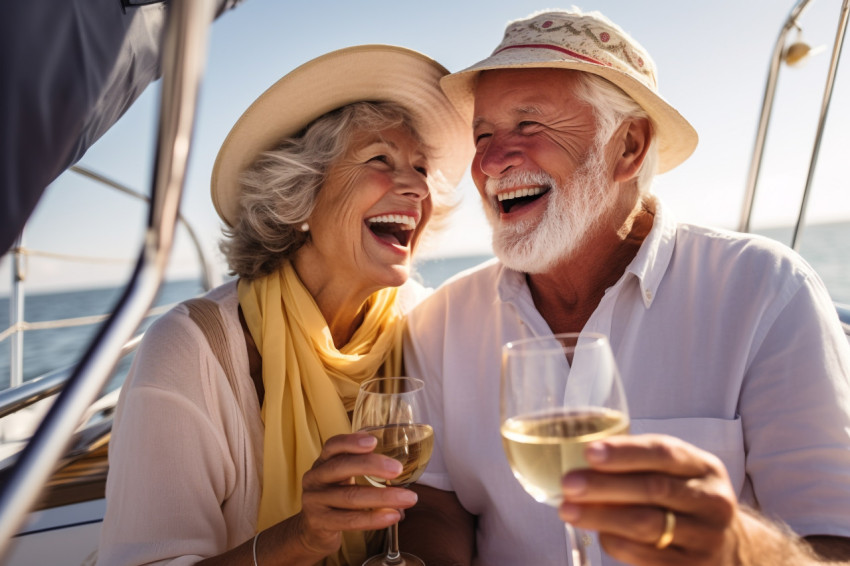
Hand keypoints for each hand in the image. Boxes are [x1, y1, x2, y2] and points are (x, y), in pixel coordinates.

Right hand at [295, 432, 418, 556]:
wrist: (311, 531)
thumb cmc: (336, 499)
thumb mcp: (342, 479)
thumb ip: (362, 469)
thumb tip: (400, 469)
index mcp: (323, 462)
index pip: (333, 446)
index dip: (351, 442)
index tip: (373, 441)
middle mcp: (315, 478)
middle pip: (341, 467)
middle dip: (372, 466)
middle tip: (398, 469)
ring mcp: (314, 501)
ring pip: (350, 496)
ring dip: (383, 497)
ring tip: (408, 498)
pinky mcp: (318, 523)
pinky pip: (349, 520)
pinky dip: (373, 519)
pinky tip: (392, 516)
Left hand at [558, 433, 738, 565]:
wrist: (727, 549)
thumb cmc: (685, 500)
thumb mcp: (678, 473)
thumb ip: (640, 464)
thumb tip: (582, 461)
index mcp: (705, 468)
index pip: (664, 452)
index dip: (625, 452)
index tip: (589, 452)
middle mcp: (712, 502)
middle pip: (653, 489)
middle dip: (604, 485)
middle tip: (568, 483)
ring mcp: (705, 538)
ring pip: (646, 524)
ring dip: (601, 516)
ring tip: (568, 510)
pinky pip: (643, 555)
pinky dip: (614, 541)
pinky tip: (597, 532)